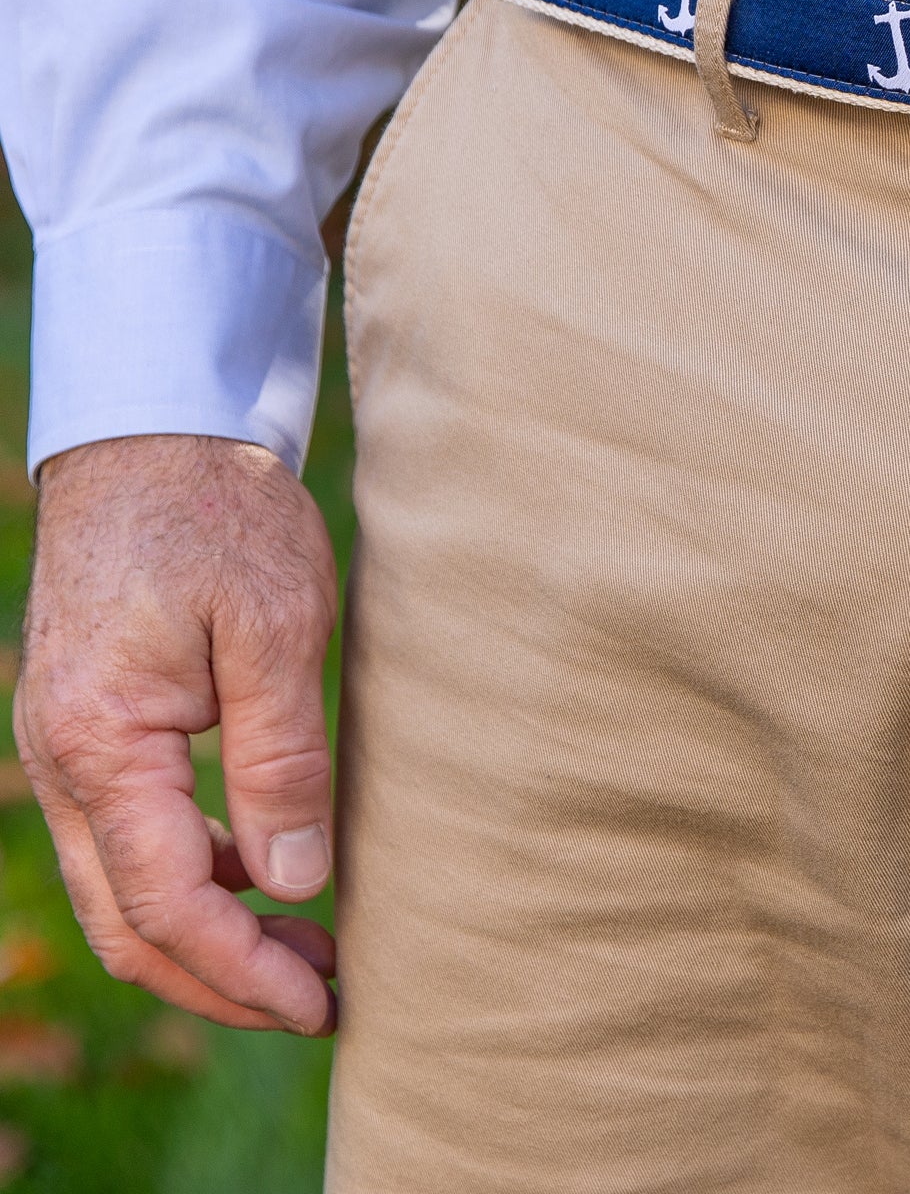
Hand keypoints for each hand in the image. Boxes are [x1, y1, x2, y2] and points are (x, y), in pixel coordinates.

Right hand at [15, 435, 339, 1033]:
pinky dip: (196, 873)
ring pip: (125, 888)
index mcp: (103, 747)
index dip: (244, 970)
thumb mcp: (278, 625)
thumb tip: (299, 883)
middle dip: (221, 980)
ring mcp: (67, 750)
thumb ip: (283, 756)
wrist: (155, 433)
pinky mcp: (91, 730)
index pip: (169, 906)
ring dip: (211, 931)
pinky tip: (270, 871)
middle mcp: (61, 765)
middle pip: (129, 925)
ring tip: (313, 945)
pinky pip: (131, 836)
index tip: (322, 1002)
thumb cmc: (220, 514)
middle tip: (322, 1000)